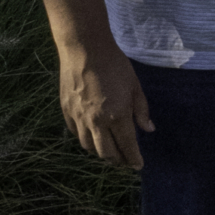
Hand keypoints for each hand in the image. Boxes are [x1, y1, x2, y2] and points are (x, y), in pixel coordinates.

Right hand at [58, 43, 153, 168]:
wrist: (84, 49)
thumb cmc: (115, 65)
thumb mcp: (135, 86)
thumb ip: (141, 111)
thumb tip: (148, 129)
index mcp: (117, 116)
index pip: (127, 146)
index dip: (133, 159)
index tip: (138, 165)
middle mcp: (96, 121)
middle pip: (106, 153)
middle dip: (118, 161)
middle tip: (125, 162)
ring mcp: (79, 117)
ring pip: (88, 146)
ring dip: (100, 153)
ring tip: (109, 152)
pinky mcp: (66, 111)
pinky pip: (76, 133)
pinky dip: (85, 139)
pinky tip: (92, 136)